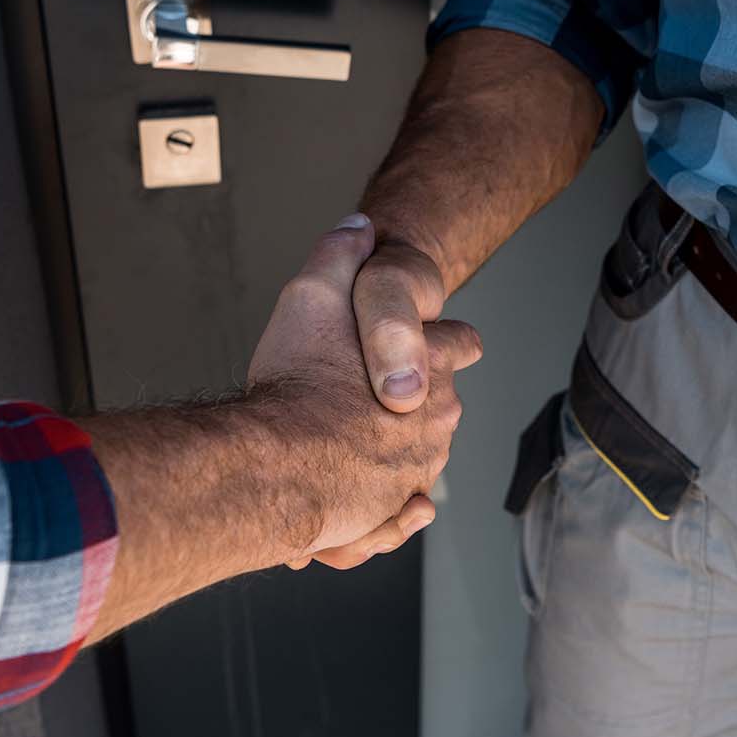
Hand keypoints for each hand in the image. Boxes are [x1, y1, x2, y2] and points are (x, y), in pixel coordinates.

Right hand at [250, 214, 479, 567]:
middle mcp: (438, 416)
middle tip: (354, 398)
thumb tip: (360, 225)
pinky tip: (348, 492)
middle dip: (407, 401)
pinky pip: (395, 508)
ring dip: (386, 452)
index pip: (463, 341)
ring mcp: (419, 467)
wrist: (273, 467)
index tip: (411, 345)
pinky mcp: (394, 511)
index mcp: (429, 360)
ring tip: (336, 446)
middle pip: (439, 401)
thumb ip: (338, 254)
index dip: (436, 339)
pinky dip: (378, 504)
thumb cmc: (295, 383)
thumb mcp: (311, 294)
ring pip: (414, 455)